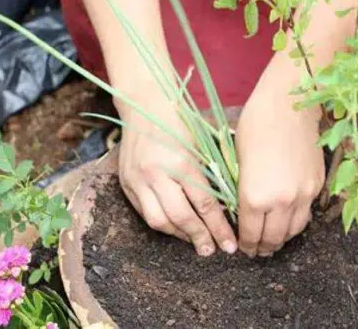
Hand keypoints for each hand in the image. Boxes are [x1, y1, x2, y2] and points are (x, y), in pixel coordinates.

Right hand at [116, 83, 236, 255]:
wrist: (143, 106)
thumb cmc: (178, 123)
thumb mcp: (199, 146)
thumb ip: (208, 176)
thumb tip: (224, 208)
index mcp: (181, 162)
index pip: (204, 204)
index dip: (219, 227)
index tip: (230, 244)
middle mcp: (157, 173)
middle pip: (180, 217)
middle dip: (199, 238)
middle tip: (212, 250)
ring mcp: (138, 179)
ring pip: (158, 220)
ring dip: (179, 235)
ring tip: (194, 241)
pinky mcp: (126, 183)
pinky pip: (144, 212)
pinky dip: (161, 223)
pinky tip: (174, 227)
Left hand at [235, 92, 323, 256]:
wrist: (290, 105)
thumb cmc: (255, 125)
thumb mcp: (237, 160)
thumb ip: (242, 190)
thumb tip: (242, 208)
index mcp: (255, 196)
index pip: (250, 233)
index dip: (245, 245)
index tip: (243, 248)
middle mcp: (281, 201)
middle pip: (273, 238)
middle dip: (263, 248)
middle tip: (257, 251)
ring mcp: (303, 195)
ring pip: (293, 230)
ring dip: (282, 239)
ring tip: (273, 241)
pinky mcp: (317, 185)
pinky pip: (306, 214)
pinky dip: (296, 222)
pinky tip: (288, 220)